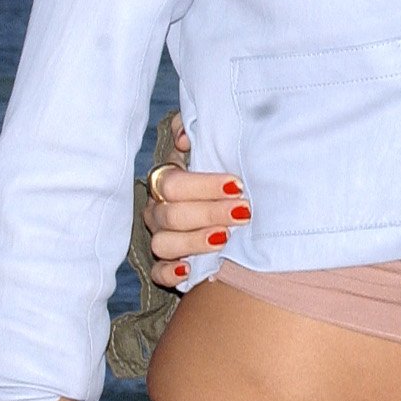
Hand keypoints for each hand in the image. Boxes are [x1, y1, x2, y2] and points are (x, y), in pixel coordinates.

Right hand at [143, 123, 247, 287]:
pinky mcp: (165, 264)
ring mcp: (161, 237)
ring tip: (225, 238)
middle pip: (171, 215)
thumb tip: (184, 139)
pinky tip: (189, 269)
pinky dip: (170, 273)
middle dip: (209, 213)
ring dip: (194, 242)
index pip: (174, 183)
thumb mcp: (209, 143)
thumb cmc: (218, 168)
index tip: (237, 185)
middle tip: (243, 212)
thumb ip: (193, 128)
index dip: (203, 185)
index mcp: (167, 180)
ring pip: (163, 244)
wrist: (229, 198)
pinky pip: (157, 273)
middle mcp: (159, 210)